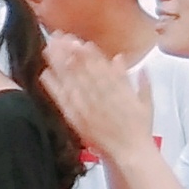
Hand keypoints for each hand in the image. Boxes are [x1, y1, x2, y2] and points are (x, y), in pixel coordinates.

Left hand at [40, 40, 150, 158]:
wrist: (131, 152)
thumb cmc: (139, 128)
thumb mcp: (143, 101)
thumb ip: (134, 79)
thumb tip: (120, 58)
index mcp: (118, 89)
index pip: (100, 66)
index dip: (87, 52)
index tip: (78, 40)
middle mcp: (102, 96)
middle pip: (82, 70)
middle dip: (69, 52)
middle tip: (57, 37)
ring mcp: (88, 107)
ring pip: (71, 81)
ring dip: (59, 64)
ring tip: (48, 49)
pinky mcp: (78, 119)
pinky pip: (63, 101)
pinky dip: (54, 87)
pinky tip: (45, 74)